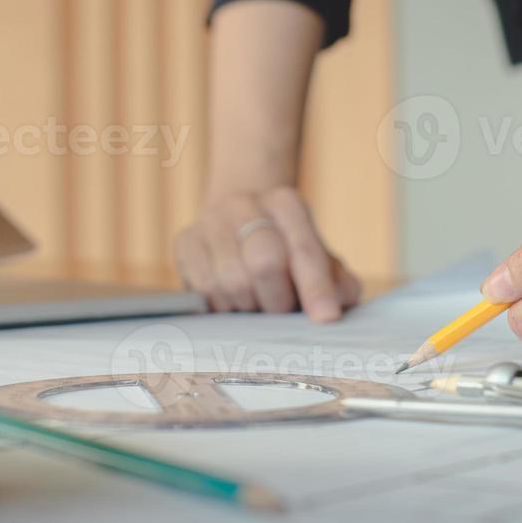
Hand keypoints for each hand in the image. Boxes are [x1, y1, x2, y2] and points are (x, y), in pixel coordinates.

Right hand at [173, 187, 361, 321]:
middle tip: (282, 312)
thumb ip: (336, 281)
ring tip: (256, 303)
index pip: (304, 250)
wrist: (238, 218)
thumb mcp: (318, 256)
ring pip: (231, 282)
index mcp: (285, 204)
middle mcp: (245, 204)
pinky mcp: (185, 241)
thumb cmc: (285, 248)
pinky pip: (203, 290)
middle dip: (278, 300)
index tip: (326, 318)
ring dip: (249, 307)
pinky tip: (232, 301)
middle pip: (264, 263)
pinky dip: (222, 306)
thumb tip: (336, 308)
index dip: (316, 287)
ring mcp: (210, 221)